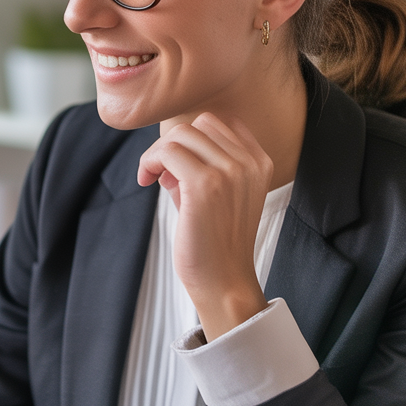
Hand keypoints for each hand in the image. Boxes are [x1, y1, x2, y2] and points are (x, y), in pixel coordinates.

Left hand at [137, 112, 272, 339]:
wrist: (224, 281)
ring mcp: (230, 171)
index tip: (175, 164)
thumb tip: (167, 154)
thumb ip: (196, 169)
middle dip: (171, 144)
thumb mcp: (214, 197)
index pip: (219, 123)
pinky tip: (146, 181)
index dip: (190, 138)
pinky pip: (169, 152)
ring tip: (150, 178)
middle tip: (158, 172)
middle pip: (199, 124)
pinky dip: (150, 162)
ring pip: (181, 134)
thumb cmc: (214, 243)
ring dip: (157, 153)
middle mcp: (249, 163)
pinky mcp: (205, 184)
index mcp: (259, 162)